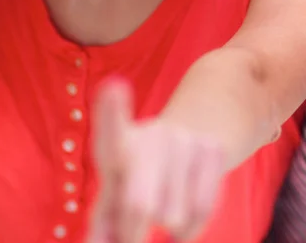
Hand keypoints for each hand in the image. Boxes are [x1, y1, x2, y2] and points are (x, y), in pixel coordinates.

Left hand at [88, 78, 224, 242]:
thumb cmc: (134, 176)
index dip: (112, 110)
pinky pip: (203, 212)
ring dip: (166, 227)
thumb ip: (103, 222)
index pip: (111, 129)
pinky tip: (183, 209)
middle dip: (132, 231)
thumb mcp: (113, 193)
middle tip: (131, 236)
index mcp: (115, 144)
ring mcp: (182, 139)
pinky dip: (191, 228)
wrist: (182, 142)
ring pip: (172, 217)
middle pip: (138, 205)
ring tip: (161, 204)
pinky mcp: (212, 148)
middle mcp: (148, 135)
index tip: (114, 87)